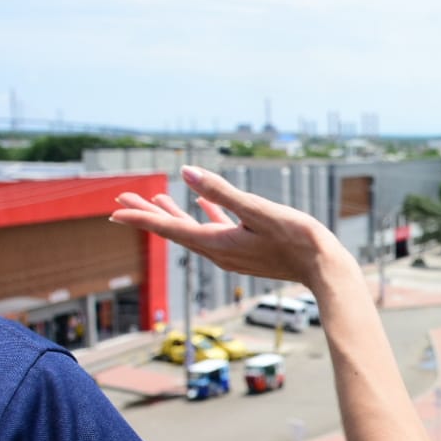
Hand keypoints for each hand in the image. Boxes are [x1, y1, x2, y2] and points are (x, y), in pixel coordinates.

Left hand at [110, 166, 343, 286]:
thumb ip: (221, 191)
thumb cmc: (297, 238)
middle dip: (148, 215)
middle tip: (121, 200)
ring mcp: (232, 253)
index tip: (115, 211)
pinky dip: (203, 217)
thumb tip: (186, 173)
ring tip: (153, 200)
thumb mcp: (258, 210)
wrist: (325, 267)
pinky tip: (202, 206)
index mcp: (218, 243)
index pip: (171, 229)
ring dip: (171, 215)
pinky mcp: (245, 251)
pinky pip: (214, 231)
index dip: (141, 218)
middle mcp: (220, 252)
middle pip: (175, 231)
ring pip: (192, 231)